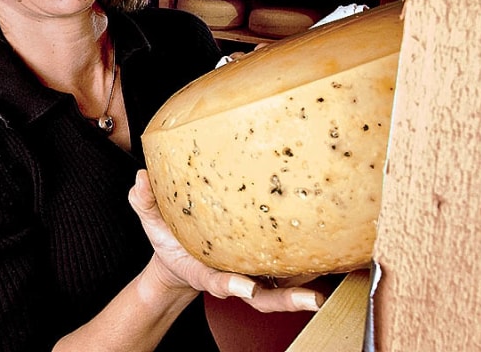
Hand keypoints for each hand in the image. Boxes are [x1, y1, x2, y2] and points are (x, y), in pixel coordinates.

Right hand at [129, 169, 322, 312]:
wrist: (182, 257)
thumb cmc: (171, 241)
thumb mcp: (152, 223)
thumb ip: (145, 203)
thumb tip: (141, 179)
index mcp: (205, 272)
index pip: (217, 282)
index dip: (230, 285)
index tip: (244, 287)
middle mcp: (235, 279)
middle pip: (264, 298)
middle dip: (288, 300)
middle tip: (312, 298)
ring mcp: (254, 275)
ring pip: (284, 288)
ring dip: (310, 285)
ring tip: (339, 272)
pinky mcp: (268, 267)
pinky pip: (293, 269)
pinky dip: (314, 265)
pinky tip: (337, 250)